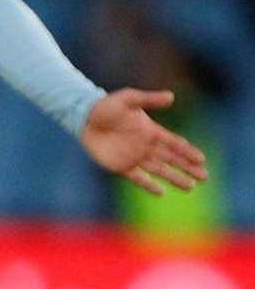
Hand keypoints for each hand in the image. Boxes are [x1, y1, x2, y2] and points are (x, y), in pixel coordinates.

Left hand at [80, 89, 208, 195]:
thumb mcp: (129, 99)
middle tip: (204, 176)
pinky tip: (161, 192)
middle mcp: (145, 146)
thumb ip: (149, 99)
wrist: (83, 118)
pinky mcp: (120, 166)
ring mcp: (133, 157)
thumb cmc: (106, 106)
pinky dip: (148, 185)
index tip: (202, 159)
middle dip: (188, 167)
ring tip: (190, 187)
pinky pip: (137, 178)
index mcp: (151, 131)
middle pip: (171, 159)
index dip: (188, 151)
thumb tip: (171, 97)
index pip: (174, 143)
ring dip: (174, 178)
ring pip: (159, 170)